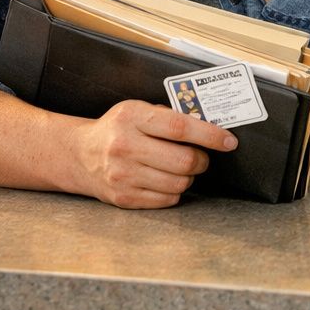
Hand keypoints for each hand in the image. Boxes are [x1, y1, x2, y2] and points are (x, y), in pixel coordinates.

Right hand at [68, 100, 236, 208]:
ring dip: (189, 177)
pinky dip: (174, 191)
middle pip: (184, 161)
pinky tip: (165, 180)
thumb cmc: (118, 129)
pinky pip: (166, 200)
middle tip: (201, 157)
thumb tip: (210, 125)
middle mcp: (124, 147)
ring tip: (181, 168)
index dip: (210, 135)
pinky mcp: (123, 197)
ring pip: (178, 183)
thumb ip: (170, 116)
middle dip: (202, 160)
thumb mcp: (139, 110)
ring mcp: (122, 175)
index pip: (181, 128)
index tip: (229, 141)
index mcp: (132, 118)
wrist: (80, 155)